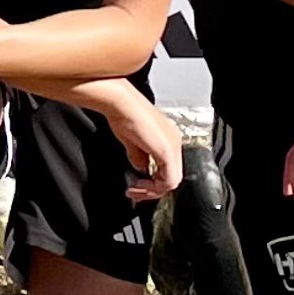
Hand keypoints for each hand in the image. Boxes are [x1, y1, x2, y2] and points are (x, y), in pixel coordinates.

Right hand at [92, 82, 185, 202]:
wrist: (119, 102)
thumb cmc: (121, 113)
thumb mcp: (132, 141)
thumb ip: (140, 157)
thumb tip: (141, 170)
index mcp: (168, 138)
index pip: (168, 169)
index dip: (153, 183)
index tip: (136, 186)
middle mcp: (174, 142)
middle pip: (172, 178)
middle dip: (152, 190)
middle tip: (135, 192)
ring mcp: (172, 146)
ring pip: (172, 181)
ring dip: (152, 190)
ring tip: (134, 190)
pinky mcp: (166, 151)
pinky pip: (168, 178)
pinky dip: (153, 187)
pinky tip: (137, 184)